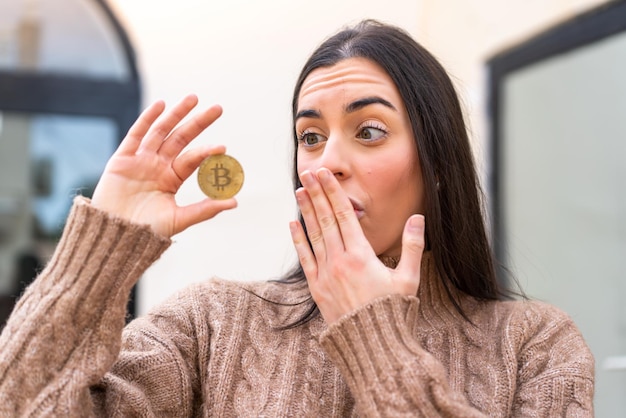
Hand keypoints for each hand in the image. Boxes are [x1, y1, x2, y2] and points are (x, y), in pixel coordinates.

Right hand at [91, 94, 236, 236]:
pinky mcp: (122, 159)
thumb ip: (206, 209)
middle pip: (181, 138)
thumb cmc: (146, 232)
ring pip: (161, 131)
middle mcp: (158, 165)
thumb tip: (235, 202)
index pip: (193, 159)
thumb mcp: (179, 219)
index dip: (207, 152)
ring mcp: (140, 160)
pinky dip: (147, 119)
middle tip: (218, 108)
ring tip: (193, 99)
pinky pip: (136, 134)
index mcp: (172, 178)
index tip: (223, 148)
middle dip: (198, 122)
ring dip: (176, 114)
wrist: (115, 237)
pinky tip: (160, 105)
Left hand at [289, 168, 424, 324]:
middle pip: (327, 220)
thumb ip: (413, 246)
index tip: (325, 176)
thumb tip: (418, 218)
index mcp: (362, 255)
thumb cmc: (393, 312)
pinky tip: (293, 224)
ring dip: (306, 211)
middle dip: (317, 194)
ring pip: (314, 235)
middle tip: (309, 172)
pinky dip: (298, 240)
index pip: (345, 215)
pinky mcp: (317, 288)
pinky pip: (305, 259)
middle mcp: (340, 261)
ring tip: (299, 190)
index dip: (334, 193)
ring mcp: (326, 274)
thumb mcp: (409, 279)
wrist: (372, 346)